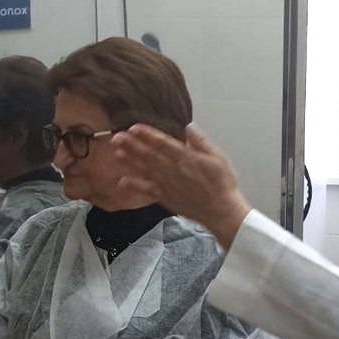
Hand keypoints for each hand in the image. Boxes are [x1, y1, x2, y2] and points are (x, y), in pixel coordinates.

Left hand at [112, 123, 251, 248]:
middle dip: (132, 145)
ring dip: (130, 160)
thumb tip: (189, 127)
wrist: (221, 211)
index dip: (147, 135)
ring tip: (116, 151)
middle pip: (149, 155)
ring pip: (145, 169)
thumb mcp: (218, 158)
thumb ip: (201, 142)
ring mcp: (167, 185)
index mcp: (186, 158)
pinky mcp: (165, 198)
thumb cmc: (222, 184)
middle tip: (117, 136)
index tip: (134, 127)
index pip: (163, 143)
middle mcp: (173, 170)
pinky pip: (147, 191)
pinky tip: (122, 181)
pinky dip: (134, 186)